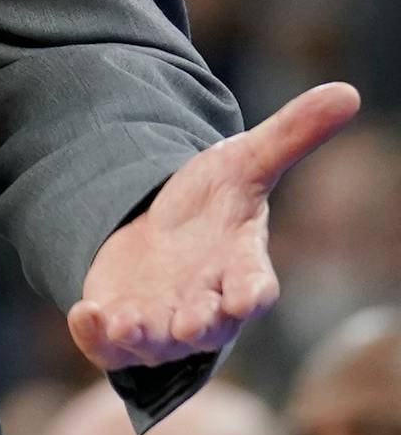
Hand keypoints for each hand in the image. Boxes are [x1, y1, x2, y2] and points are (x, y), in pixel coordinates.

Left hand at [69, 81, 360, 372]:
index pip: (255, 288)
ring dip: (144, 334)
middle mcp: (205, 304)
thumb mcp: (243, 162)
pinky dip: (95, 333)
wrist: (155, 228)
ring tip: (128, 322)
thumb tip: (348, 91)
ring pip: (156, 341)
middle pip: (209, 324)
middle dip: (200, 323)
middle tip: (191, 322)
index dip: (251, 293)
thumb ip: (290, 135)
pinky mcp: (118, 325)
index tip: (247, 296)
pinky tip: (85, 312)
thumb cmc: (212, 204)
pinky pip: (107, 343)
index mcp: (239, 269)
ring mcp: (161, 319)